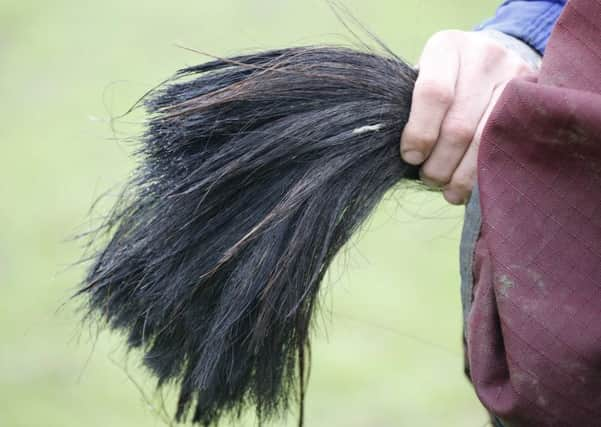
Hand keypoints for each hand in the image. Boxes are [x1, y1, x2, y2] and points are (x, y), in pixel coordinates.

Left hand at [400, 30, 536, 204]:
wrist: (492, 60)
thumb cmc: (445, 80)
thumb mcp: (424, 79)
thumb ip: (411, 109)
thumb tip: (407, 157)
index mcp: (446, 47)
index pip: (434, 94)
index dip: (421, 133)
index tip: (411, 158)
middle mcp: (484, 55)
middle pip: (460, 125)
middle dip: (439, 162)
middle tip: (429, 178)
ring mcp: (515, 74)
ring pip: (485, 140)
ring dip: (462, 174)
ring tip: (447, 189)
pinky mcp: (535, 95)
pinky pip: (508, 144)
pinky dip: (485, 172)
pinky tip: (469, 186)